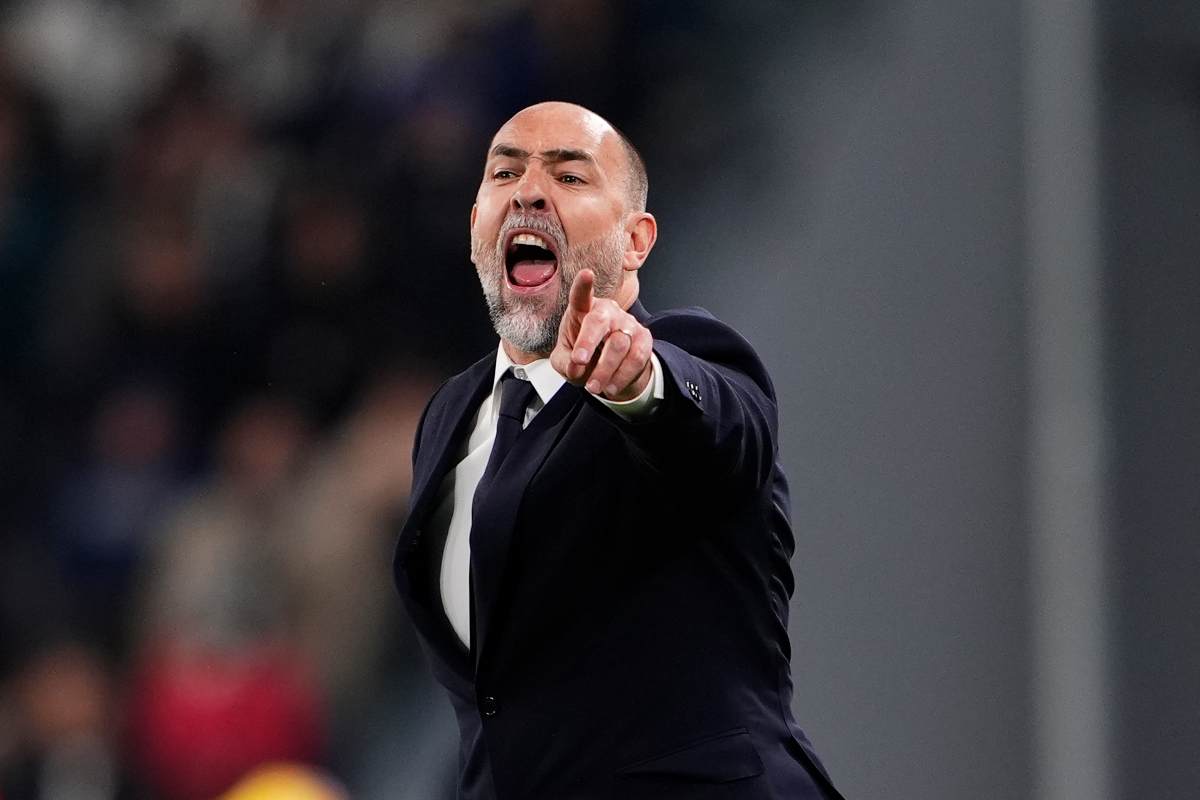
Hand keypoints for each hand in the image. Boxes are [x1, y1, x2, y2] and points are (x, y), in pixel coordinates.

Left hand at [550, 269, 652, 400]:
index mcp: (583, 310)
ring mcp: (628, 323)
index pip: (581, 295)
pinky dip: (622, 376)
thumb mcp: (565, 362)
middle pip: (600, 320)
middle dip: (588, 341)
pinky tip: (611, 387)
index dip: (583, 285)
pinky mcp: (644, 338)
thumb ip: (565, 364)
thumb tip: (576, 367)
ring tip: (593, 387)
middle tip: (579, 361)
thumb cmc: (583, 357)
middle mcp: (607, 311)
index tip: (587, 274)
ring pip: (618, 344)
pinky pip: (636, 357)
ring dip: (604, 370)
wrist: (610, 371)